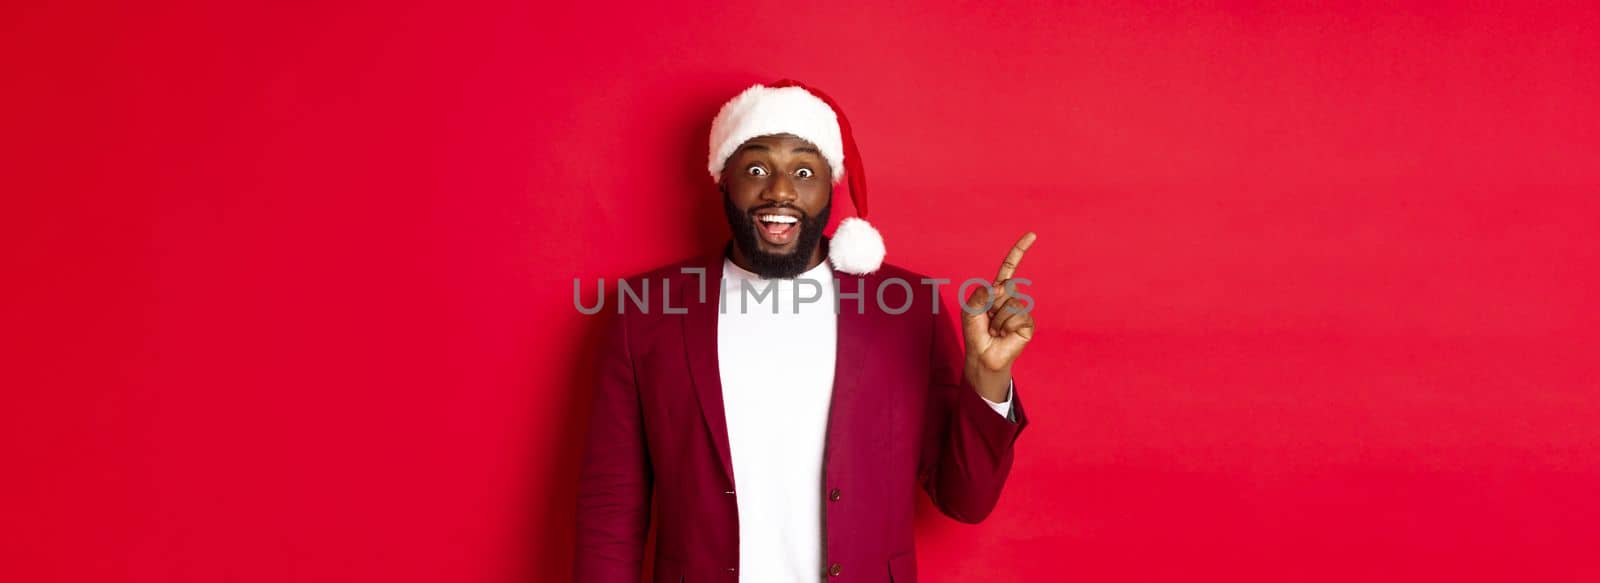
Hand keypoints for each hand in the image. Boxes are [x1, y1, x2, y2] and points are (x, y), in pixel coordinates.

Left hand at [962, 232, 1036, 400]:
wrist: (983, 357)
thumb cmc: (975, 334)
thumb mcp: (970, 311)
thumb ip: (979, 295)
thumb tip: (999, 286)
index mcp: (996, 291)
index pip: (1009, 268)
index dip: (1019, 251)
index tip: (1032, 235)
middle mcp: (1010, 298)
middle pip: (1006, 287)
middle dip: (992, 304)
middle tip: (988, 320)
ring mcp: (1020, 311)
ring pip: (1011, 303)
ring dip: (998, 319)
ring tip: (995, 330)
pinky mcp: (1027, 324)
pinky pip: (1018, 316)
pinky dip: (1007, 326)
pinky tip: (1004, 335)